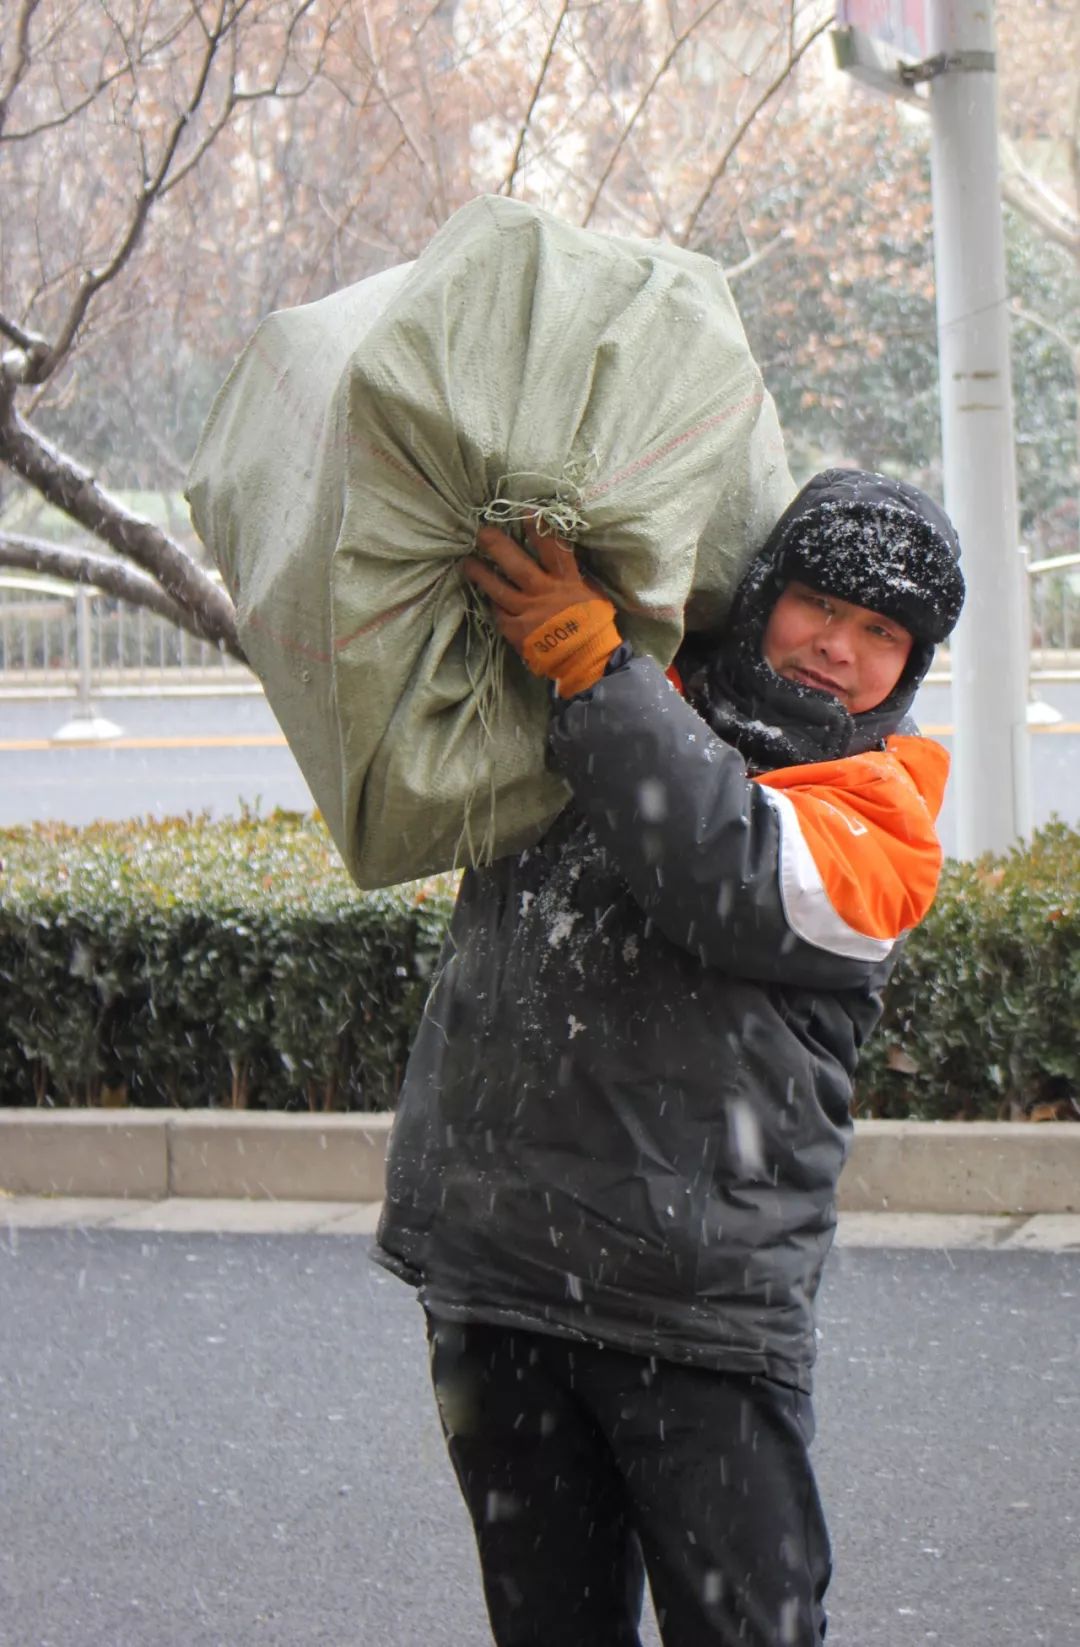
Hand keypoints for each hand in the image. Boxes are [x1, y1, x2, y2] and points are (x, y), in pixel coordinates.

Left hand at [462, 516, 601, 651]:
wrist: (586, 661)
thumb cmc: (594, 626)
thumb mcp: (593, 594)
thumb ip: (576, 576)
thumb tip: (563, 559)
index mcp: (567, 581)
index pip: (552, 548)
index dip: (538, 527)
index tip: (525, 510)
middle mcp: (543, 593)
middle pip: (515, 565)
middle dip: (497, 546)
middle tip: (481, 532)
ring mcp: (527, 612)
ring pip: (497, 589)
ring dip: (481, 574)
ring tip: (467, 563)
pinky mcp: (516, 631)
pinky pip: (499, 614)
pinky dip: (493, 605)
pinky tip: (486, 598)